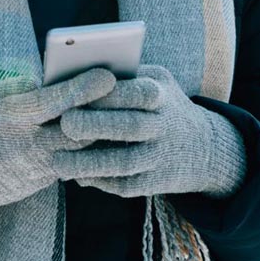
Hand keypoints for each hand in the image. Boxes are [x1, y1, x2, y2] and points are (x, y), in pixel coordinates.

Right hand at [0, 67, 114, 226]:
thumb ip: (15, 85)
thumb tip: (46, 77)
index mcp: (12, 118)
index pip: (55, 102)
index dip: (82, 88)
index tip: (107, 74)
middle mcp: (28, 145)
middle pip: (77, 130)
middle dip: (103, 112)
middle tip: (129, 92)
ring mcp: (36, 167)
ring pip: (81, 150)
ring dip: (102, 132)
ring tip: (125, 110)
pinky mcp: (41, 182)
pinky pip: (72, 163)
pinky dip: (88, 149)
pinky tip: (106, 133)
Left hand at [52, 64, 246, 198]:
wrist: (201, 147)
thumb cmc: (161, 104)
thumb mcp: (154, 80)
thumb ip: (124, 77)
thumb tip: (77, 75)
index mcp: (161, 93)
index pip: (137, 92)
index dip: (108, 95)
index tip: (77, 94)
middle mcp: (164, 126)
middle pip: (131, 126)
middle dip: (97, 125)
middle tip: (65, 123)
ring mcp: (161, 156)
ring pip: (126, 163)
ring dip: (91, 164)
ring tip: (58, 162)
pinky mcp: (155, 183)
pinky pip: (126, 185)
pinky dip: (101, 181)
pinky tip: (77, 176)